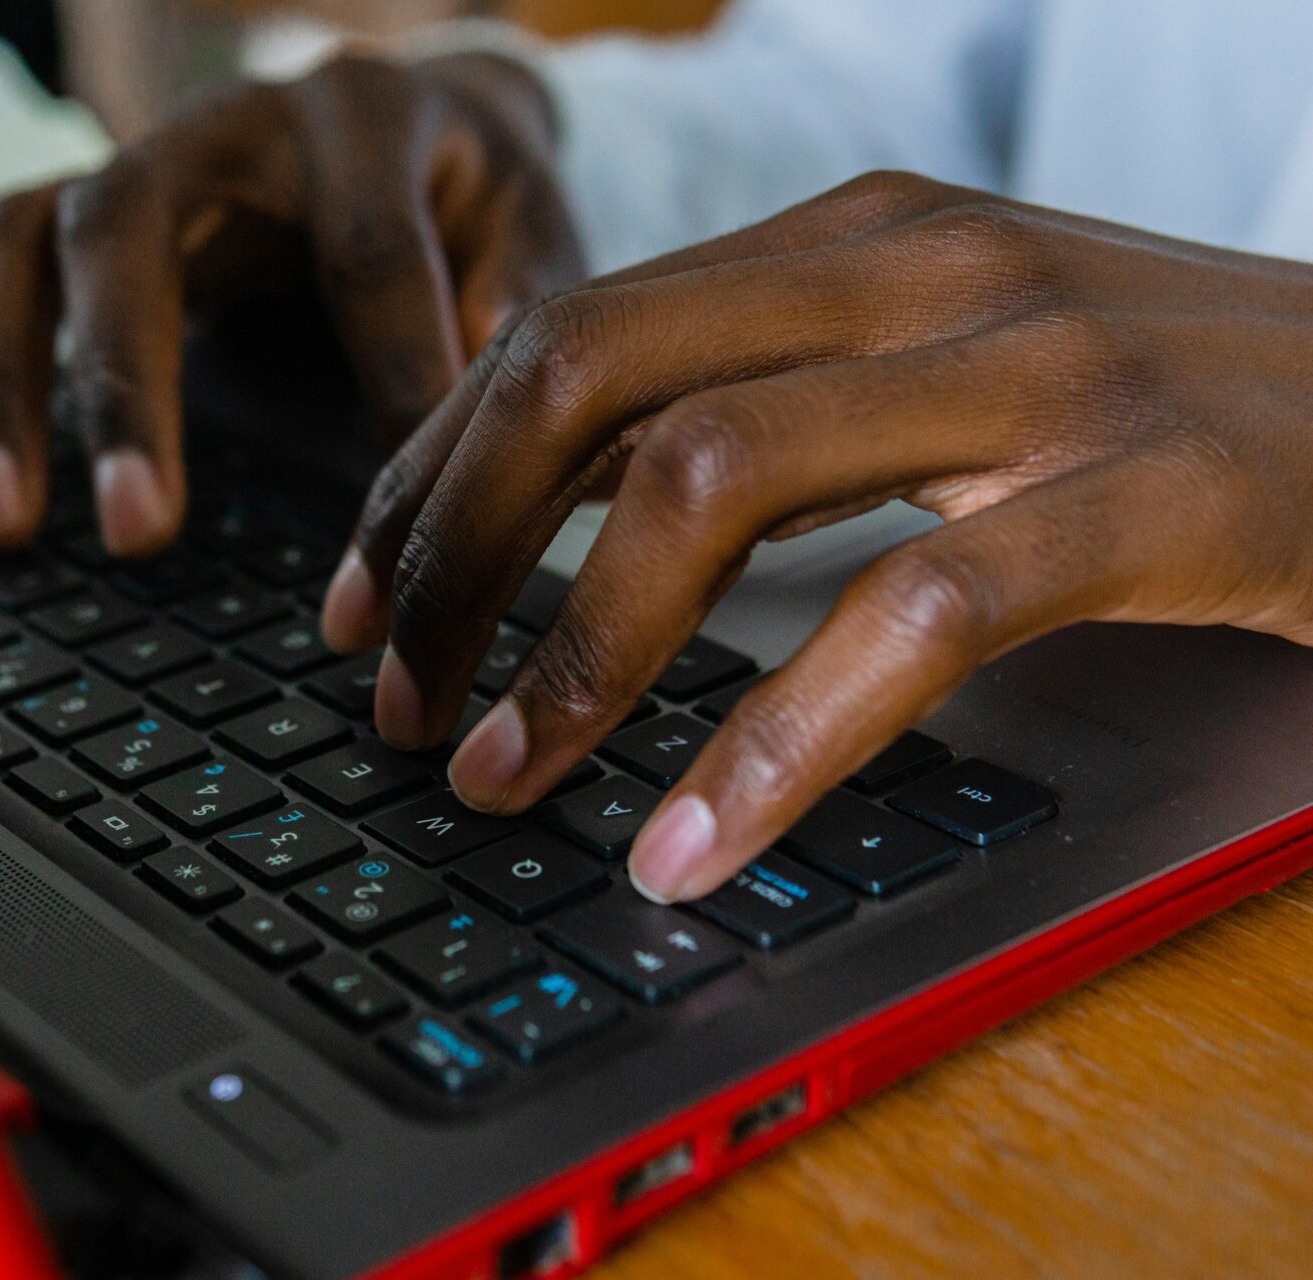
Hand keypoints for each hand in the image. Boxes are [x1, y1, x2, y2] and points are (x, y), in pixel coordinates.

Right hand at [0, 52, 583, 554]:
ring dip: (2, 388)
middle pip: (129, 227)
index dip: (381, 378)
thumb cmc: (478, 200)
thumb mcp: (533, 228)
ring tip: (2, 524)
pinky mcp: (79, 216)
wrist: (419, 121)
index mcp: (362, 116)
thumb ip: (517, 302)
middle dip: (128, 386)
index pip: (361, 251)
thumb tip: (475, 405)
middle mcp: (226, 121)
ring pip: (26, 246)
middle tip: (139, 533)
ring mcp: (135, 160)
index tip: (394, 520)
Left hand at [319, 170, 1312, 902]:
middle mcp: (917, 268)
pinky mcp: (1145, 486)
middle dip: (455, 549)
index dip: (433, 473)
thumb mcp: (941, 365)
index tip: (361, 594)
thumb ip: (774, 406)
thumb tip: (578, 513)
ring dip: (572, 649)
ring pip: (712, 479)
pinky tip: (692, 845)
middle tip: (392, 694)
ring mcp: (1033, 366)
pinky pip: (912, 617)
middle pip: (591, 378)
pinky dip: (776, 745)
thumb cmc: (1161, 402)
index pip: (568, 333)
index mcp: (849, 240)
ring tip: (498, 774)